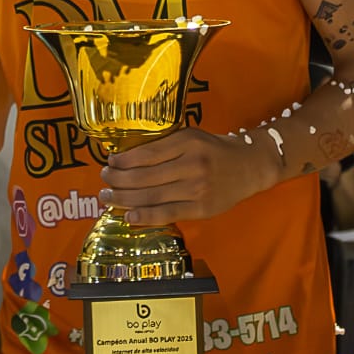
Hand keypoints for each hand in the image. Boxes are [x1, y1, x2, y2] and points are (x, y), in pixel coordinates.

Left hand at [99, 129, 279, 225]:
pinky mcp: (202, 209)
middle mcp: (192, 165)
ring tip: (108, 198)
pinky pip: (168, 214)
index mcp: (188, 142)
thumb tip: (126, 158)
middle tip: (104, 180)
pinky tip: (129, 216)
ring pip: (152, 196)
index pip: (147, 153)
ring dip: (124, 199)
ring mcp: (197, 189)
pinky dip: (146, 216)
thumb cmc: (214, 150)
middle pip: (145, 176)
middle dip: (118, 180)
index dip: (123, 160)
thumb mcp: (192, 137)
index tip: (110, 162)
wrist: (250, 167)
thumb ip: (165, 145)